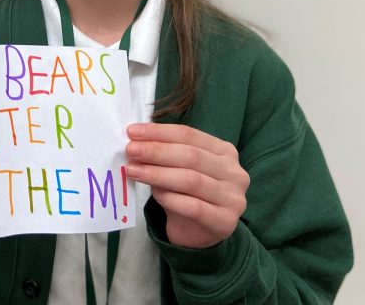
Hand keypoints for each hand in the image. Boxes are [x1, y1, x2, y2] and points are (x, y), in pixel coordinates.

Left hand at [124, 123, 248, 248]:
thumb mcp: (178, 168)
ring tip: (133, 171)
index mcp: (224, 151)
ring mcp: (233, 198)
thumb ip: (164, 154)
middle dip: (156, 151)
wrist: (200, 233)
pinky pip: (193, 207)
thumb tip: (136, 142)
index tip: (132, 132)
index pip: (189, 135)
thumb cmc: (187, 194)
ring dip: (158, 174)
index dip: (159, 132)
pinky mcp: (225, 221)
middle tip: (131, 150)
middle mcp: (234, 172)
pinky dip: (170, 198)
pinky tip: (154, 194)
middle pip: (191, 156)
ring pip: (191, 180)